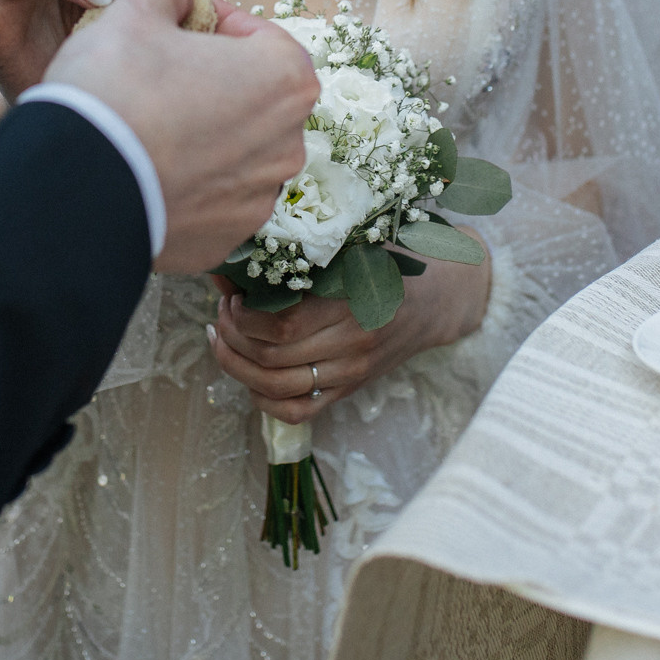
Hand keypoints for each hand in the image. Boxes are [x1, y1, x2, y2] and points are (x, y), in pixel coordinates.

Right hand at [43, 0, 318, 271]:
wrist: (74, 184)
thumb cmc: (115, 88)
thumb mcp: (133, 10)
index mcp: (285, 79)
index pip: (262, 38)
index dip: (219, 24)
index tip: (185, 24)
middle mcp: (287, 144)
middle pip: (254, 98)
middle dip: (215, 83)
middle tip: (163, 74)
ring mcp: (258, 199)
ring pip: (235, 153)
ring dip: (204, 135)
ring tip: (150, 124)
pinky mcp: (224, 239)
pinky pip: (211, 200)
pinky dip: (187, 184)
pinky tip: (145, 168)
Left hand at [207, 241, 492, 421]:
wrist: (438, 300)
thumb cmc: (391, 263)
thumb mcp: (352, 247)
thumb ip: (301, 254)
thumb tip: (236, 258)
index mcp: (352, 305)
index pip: (282, 325)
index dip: (245, 315)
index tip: (231, 295)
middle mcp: (352, 346)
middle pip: (272, 358)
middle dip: (234, 336)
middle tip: (222, 313)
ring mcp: (350, 374)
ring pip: (277, 388)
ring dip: (238, 367)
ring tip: (224, 341)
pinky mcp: (349, 391)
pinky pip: (298, 411)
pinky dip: (263, 402)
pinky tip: (247, 377)